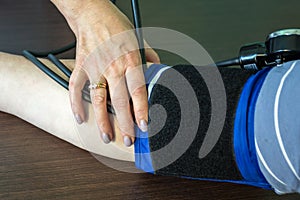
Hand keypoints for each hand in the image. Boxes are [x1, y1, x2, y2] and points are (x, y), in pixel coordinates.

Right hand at [52, 0, 159, 145]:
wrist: (92, 12)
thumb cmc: (115, 25)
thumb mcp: (139, 38)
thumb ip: (149, 57)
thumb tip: (157, 70)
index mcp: (130, 59)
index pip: (138, 90)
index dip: (141, 110)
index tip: (144, 126)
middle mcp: (113, 66)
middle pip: (120, 100)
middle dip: (125, 123)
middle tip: (128, 140)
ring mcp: (95, 67)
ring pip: (99, 99)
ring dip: (102, 121)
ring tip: (107, 136)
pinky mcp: (81, 66)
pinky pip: (75, 87)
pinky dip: (75, 104)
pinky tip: (80, 118)